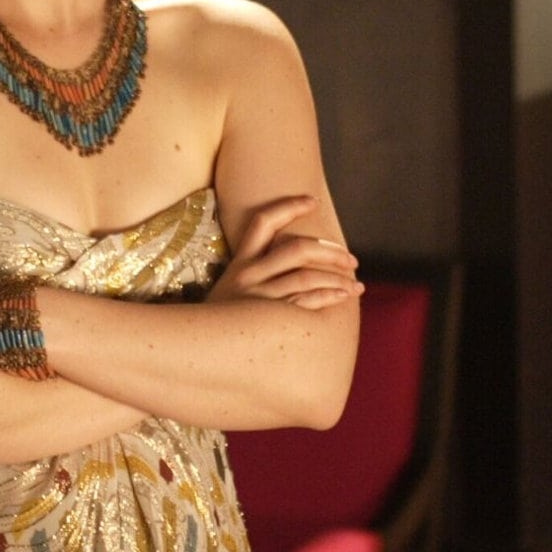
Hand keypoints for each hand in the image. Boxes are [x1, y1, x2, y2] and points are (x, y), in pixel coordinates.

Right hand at [210, 195, 360, 309]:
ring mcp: (259, 298)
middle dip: (330, 252)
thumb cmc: (222, 321)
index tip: (313, 200)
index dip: (289, 206)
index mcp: (240, 263)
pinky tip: (343, 297)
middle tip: (352, 260)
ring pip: (307, 276)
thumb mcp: (231, 290)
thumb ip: (256, 273)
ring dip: (338, 279)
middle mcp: (249, 276)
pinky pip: (306, 302)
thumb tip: (296, 260)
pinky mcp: (268, 319)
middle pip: (297, 249)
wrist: (197, 351)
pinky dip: (329, 296)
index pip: (263, 222)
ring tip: (355, 285)